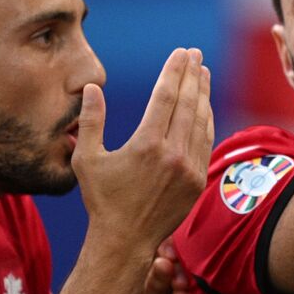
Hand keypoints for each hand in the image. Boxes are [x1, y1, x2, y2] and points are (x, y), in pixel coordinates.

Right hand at [73, 48, 213, 254]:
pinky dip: (206, 120)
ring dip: (202, 94)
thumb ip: (91, 121)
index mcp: (146, 144)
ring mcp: (189, 167)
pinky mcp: (198, 180)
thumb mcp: (87, 159)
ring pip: (201, 121)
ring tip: (203, 73)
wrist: (125, 240)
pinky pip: (206, 142)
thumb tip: (91, 88)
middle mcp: (173, 153)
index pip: (166, 96)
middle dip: (192, 75)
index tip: (180, 53)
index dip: (174, 71)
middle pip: (187, 103)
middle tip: (195, 54)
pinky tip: (204, 106)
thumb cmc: (102, 199)